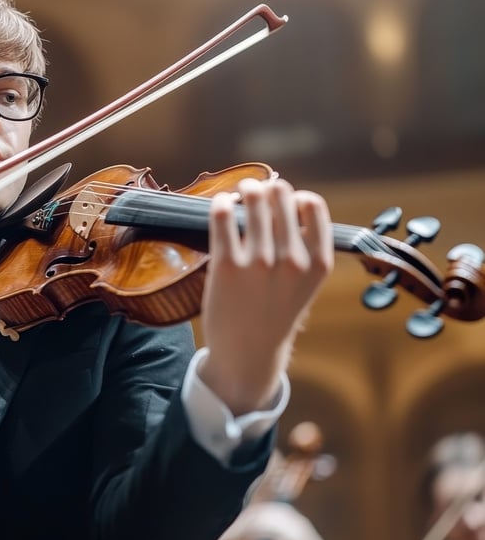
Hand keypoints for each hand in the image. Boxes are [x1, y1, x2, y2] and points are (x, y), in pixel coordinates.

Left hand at [198, 177, 332, 414]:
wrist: (247, 352)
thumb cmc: (273, 312)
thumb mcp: (304, 283)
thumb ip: (302, 247)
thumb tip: (283, 200)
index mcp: (318, 263)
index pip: (313, 206)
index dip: (296, 196)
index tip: (284, 200)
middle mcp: (292, 260)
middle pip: (281, 197)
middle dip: (268, 188)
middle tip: (256, 189)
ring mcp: (259, 262)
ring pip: (253, 200)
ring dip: (245, 189)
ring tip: (241, 191)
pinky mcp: (227, 266)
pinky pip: (224, 216)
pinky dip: (222, 203)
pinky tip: (222, 203)